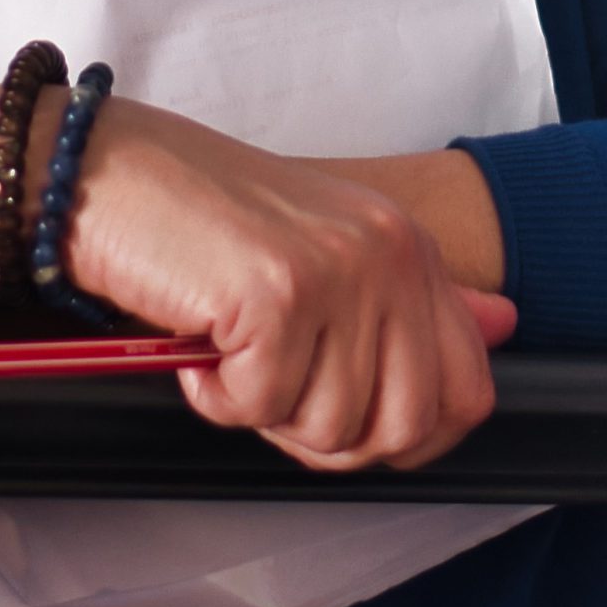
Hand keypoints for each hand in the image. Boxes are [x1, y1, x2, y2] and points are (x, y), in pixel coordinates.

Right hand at [65, 97, 512, 472]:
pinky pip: (261, 408)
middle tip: (267, 382)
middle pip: (403, 428)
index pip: (469, 390)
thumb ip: (410, 295)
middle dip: (325, 435)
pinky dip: (215, 395)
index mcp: (406, 245)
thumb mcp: (323, 249)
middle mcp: (387, 251)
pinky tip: (197, 339)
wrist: (103, 171)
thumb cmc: (199, 216)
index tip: (342, 417)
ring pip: (330, 429)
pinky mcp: (279, 294)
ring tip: (227, 345)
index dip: (406, 435)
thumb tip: (504, 324)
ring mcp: (337, 271)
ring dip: (261, 409)